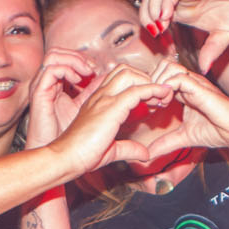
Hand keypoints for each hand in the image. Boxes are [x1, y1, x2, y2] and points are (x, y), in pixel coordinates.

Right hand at [28, 47, 98, 148]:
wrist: (56, 154)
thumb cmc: (68, 137)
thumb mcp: (87, 108)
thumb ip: (95, 92)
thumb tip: (112, 80)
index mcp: (57, 85)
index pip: (68, 60)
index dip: (84, 59)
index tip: (99, 68)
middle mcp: (48, 83)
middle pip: (59, 52)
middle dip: (79, 56)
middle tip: (94, 67)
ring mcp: (42, 86)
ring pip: (53, 55)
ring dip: (73, 59)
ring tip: (87, 71)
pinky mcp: (39, 93)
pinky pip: (50, 69)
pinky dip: (66, 70)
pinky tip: (78, 81)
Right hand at [47, 65, 175, 175]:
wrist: (66, 158)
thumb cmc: (81, 155)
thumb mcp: (111, 150)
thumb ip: (129, 149)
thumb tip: (145, 153)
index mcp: (98, 102)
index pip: (120, 80)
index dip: (140, 84)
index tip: (156, 98)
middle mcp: (100, 96)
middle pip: (126, 70)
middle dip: (146, 78)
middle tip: (160, 94)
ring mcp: (104, 99)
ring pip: (131, 74)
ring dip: (150, 82)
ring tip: (162, 95)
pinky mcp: (110, 108)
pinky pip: (136, 90)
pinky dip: (153, 90)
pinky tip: (162, 96)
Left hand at [139, 69, 228, 159]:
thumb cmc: (219, 131)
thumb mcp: (184, 138)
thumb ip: (166, 143)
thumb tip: (148, 154)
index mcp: (184, 90)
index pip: (161, 76)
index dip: (150, 87)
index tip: (148, 107)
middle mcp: (189, 83)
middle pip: (162, 65)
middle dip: (151, 81)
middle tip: (151, 101)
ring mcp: (195, 83)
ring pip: (168, 66)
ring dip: (158, 82)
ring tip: (159, 102)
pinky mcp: (201, 88)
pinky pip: (179, 77)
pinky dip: (168, 87)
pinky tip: (166, 103)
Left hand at [140, 0, 228, 67]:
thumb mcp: (224, 36)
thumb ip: (211, 51)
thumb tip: (203, 70)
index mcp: (185, 11)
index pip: (156, 16)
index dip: (152, 28)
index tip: (161, 44)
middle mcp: (182, 0)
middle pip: (150, 3)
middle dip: (145, 18)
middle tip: (155, 35)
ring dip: (152, 10)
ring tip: (159, 26)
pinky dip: (165, 2)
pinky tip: (166, 17)